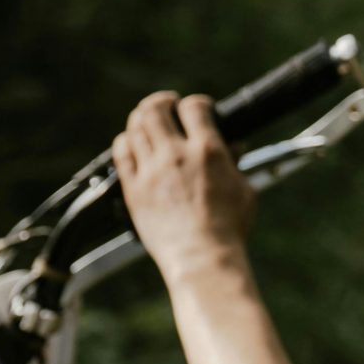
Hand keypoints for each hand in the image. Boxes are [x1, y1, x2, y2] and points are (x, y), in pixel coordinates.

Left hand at [112, 91, 255, 287]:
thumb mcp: (243, 191)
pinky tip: (132, 144)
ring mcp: (151, 171)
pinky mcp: (133, 190)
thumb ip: (234, 164)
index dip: (196, 103)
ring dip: (142, 119)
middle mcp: (175, 155)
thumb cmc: (228, 231)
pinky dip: (125, 142)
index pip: (193, 106)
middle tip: (167, 107)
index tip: (198, 111)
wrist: (201, 260)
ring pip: (135, 126)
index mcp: (207, 151)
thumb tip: (233, 146)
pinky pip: (121, 153)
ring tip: (149, 123)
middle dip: (162, 102)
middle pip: (156, 108)